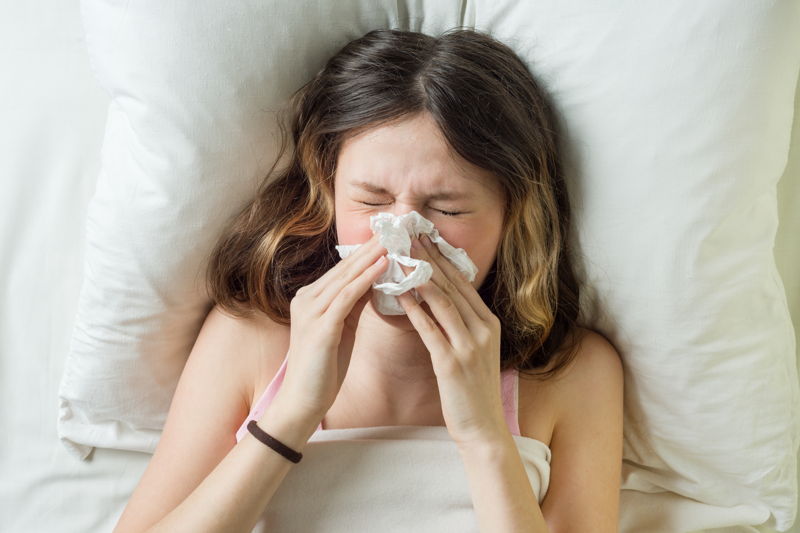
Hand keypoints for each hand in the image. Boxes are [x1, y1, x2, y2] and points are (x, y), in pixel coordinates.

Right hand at [279, 233, 388, 417]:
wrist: (302, 402)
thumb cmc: (323, 369)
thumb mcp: (342, 329)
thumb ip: (353, 304)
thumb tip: (374, 282)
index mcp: (312, 298)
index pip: (344, 268)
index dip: (368, 251)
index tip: (391, 235)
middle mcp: (307, 298)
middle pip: (346, 266)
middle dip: (372, 246)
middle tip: (397, 226)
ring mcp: (311, 311)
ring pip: (346, 277)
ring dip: (372, 256)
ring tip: (394, 238)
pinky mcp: (320, 327)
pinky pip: (346, 296)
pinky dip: (365, 279)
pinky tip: (382, 266)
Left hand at [397, 234, 508, 447]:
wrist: (482, 428)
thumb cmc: (472, 390)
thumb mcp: (474, 350)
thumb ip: (461, 324)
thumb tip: (437, 298)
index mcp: (489, 323)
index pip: (464, 282)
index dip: (443, 258)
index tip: (425, 237)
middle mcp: (483, 329)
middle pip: (454, 285)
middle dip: (430, 258)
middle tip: (409, 236)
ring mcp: (470, 346)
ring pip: (444, 302)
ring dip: (421, 277)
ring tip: (402, 257)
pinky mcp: (452, 363)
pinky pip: (430, 329)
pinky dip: (415, 309)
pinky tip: (399, 294)